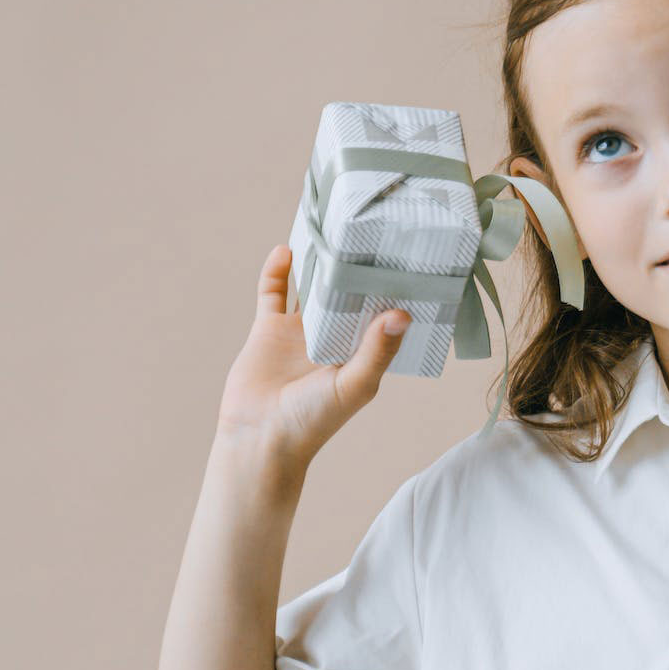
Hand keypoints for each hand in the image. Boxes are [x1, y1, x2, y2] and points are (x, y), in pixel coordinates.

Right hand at [217, 244, 409, 469]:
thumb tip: (402, 312)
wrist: (260, 438)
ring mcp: (300, 332)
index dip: (392, 287)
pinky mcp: (269, 330)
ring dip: (318, 262)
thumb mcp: (356, 384)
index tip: (408, 256)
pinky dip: (279, 271)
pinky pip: (274, 293)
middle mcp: (334, 337)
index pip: (381, 311)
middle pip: (348, 293)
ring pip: (313, 287)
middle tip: (370, 230)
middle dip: (357, 267)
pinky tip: (286, 249)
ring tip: (330, 231)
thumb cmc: (315, 420)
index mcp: (361, 351)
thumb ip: (378, 349)